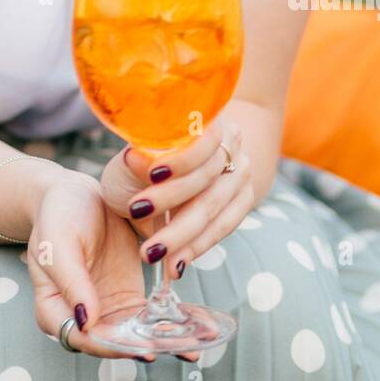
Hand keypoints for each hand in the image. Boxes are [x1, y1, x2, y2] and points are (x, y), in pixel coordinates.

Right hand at [24, 170, 200, 362]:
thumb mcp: (58, 242)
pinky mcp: (129, 296)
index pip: (81, 338)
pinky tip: (191, 323)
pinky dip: (168, 322)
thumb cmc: (58, 214)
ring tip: (191, 343)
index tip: (138, 345)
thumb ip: (70, 281)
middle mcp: (83, 316)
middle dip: (144, 347)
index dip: (109, 345)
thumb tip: (86, 321)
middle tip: (174, 346)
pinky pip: (148, 316)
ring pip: (135, 335)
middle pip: (112, 343)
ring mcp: (108, 308)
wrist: (76, 193)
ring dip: (161, 340)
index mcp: (54, 308)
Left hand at [99, 114, 253, 277]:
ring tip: (153, 255)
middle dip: (170, 204)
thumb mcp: (137, 149)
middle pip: (205, 176)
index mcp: (206, 117)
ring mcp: (241, 170)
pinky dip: (197, 246)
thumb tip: (135, 158)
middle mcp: (231, 140)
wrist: (180, 164)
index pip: (200, 137)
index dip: (179, 158)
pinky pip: (223, 226)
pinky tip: (176, 263)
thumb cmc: (149, 152)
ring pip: (214, 207)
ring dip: (182, 236)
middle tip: (139, 221)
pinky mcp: (244, 197)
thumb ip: (138, 156)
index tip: (152, 176)